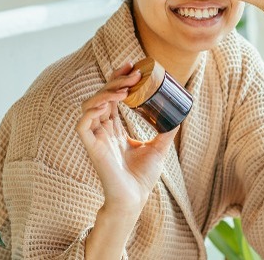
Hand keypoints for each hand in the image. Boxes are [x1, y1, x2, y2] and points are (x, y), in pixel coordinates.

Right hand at [76, 63, 178, 213]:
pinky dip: (92, 110)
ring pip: (89, 105)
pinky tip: (108, 104)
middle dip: (116, 80)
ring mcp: (95, 137)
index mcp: (114, 128)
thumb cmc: (141, 177)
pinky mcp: (91, 147)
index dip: (118, 79)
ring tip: (126, 88)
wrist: (135, 198)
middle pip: (101, 95)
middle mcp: (102, 129)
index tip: (133, 66)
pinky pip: (83, 123)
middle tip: (135, 73)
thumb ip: (166, 131)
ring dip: (105, 92)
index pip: (111, 96)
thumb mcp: (158, 148)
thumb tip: (180, 113)